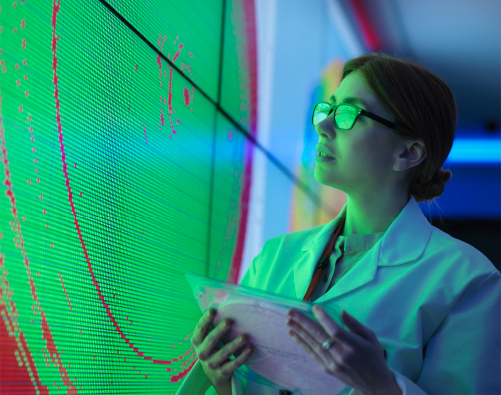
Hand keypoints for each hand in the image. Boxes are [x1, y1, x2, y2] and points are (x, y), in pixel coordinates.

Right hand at [191, 309, 253, 389]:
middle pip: (211, 341)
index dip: (205, 320)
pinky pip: (234, 364)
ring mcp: (212, 364)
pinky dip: (243, 357)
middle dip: (220, 331)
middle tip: (229, 321)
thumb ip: (212, 325)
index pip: (200, 330)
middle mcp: (202, 353)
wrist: (212, 373)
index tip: (213, 310)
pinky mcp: (223, 372)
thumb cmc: (212, 347)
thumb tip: (220, 303)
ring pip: (224, 353)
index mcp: (197, 342)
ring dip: (235, 344)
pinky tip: (250, 349)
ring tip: (245, 336)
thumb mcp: (207, 338)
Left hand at [285, 305, 400, 394]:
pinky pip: (312, 354)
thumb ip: (354, 324)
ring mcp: (332, 363)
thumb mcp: (370, 337)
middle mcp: (341, 355)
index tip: (314, 307)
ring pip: (312, 344)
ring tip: (288, 320)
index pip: (334, 330)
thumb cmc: (373, 356)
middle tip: (290, 311)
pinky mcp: (327, 369)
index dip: (323, 318)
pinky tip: (294, 335)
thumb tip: (341, 311)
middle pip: (318, 336)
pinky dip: (302, 343)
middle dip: (302, 322)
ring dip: (299, 331)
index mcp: (353, 345)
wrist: (375, 383)